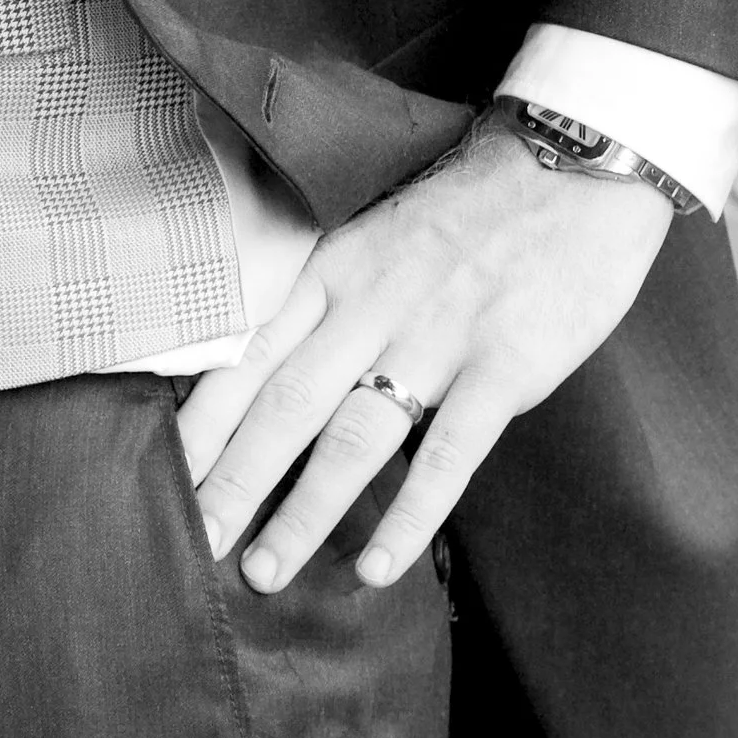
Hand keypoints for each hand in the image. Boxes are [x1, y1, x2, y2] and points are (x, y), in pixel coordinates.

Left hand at [176, 113, 672, 593]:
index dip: (204, 420)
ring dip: (305, 511)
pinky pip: (448, 453)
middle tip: (192, 541)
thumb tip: (276, 370)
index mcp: (336, 269)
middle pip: (284, 403)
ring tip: (267, 572)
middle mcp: (372, 305)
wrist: (576, 165)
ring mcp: (438, 336)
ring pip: (353, 437)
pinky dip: (411, 514)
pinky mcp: (505, 366)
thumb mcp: (381, 235)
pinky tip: (379, 566)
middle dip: (232, 479)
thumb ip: (334, 300)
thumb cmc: (475, 208)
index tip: (162, 475)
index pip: (250, 352)